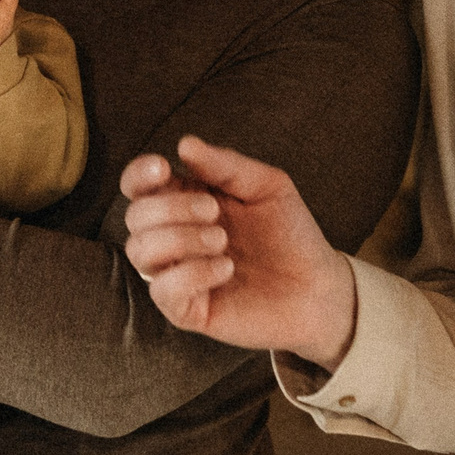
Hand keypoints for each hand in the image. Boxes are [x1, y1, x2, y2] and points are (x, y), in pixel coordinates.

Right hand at [121, 135, 357, 366]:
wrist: (319, 287)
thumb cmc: (291, 235)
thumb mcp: (267, 186)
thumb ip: (226, 165)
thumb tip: (184, 144)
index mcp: (185, 203)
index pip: (138, 187)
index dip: (138, 175)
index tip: (162, 168)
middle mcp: (174, 238)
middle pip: (135, 217)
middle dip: (171, 208)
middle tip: (215, 212)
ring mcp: (177, 274)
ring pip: (140, 252)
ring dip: (180, 239)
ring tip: (222, 241)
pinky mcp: (186, 310)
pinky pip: (163, 290)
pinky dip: (192, 273)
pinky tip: (226, 269)